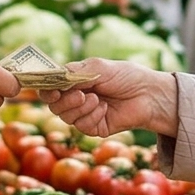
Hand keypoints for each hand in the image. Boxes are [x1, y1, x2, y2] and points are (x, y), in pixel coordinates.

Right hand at [47, 60, 180, 137]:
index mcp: (74, 82)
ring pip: (65, 117)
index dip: (46, 89)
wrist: (149, 94)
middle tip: (79, 94)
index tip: (50, 90)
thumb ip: (74, 71)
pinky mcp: (94, 128)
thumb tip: (54, 76)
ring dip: (79, 107)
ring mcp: (84, 114)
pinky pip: (81, 126)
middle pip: (54, 105)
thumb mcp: (98, 67)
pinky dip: (91, 116)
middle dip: (63, 100)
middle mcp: (76, 98)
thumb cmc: (126, 76)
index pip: (50, 87)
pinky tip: (104, 108)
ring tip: (96, 99)